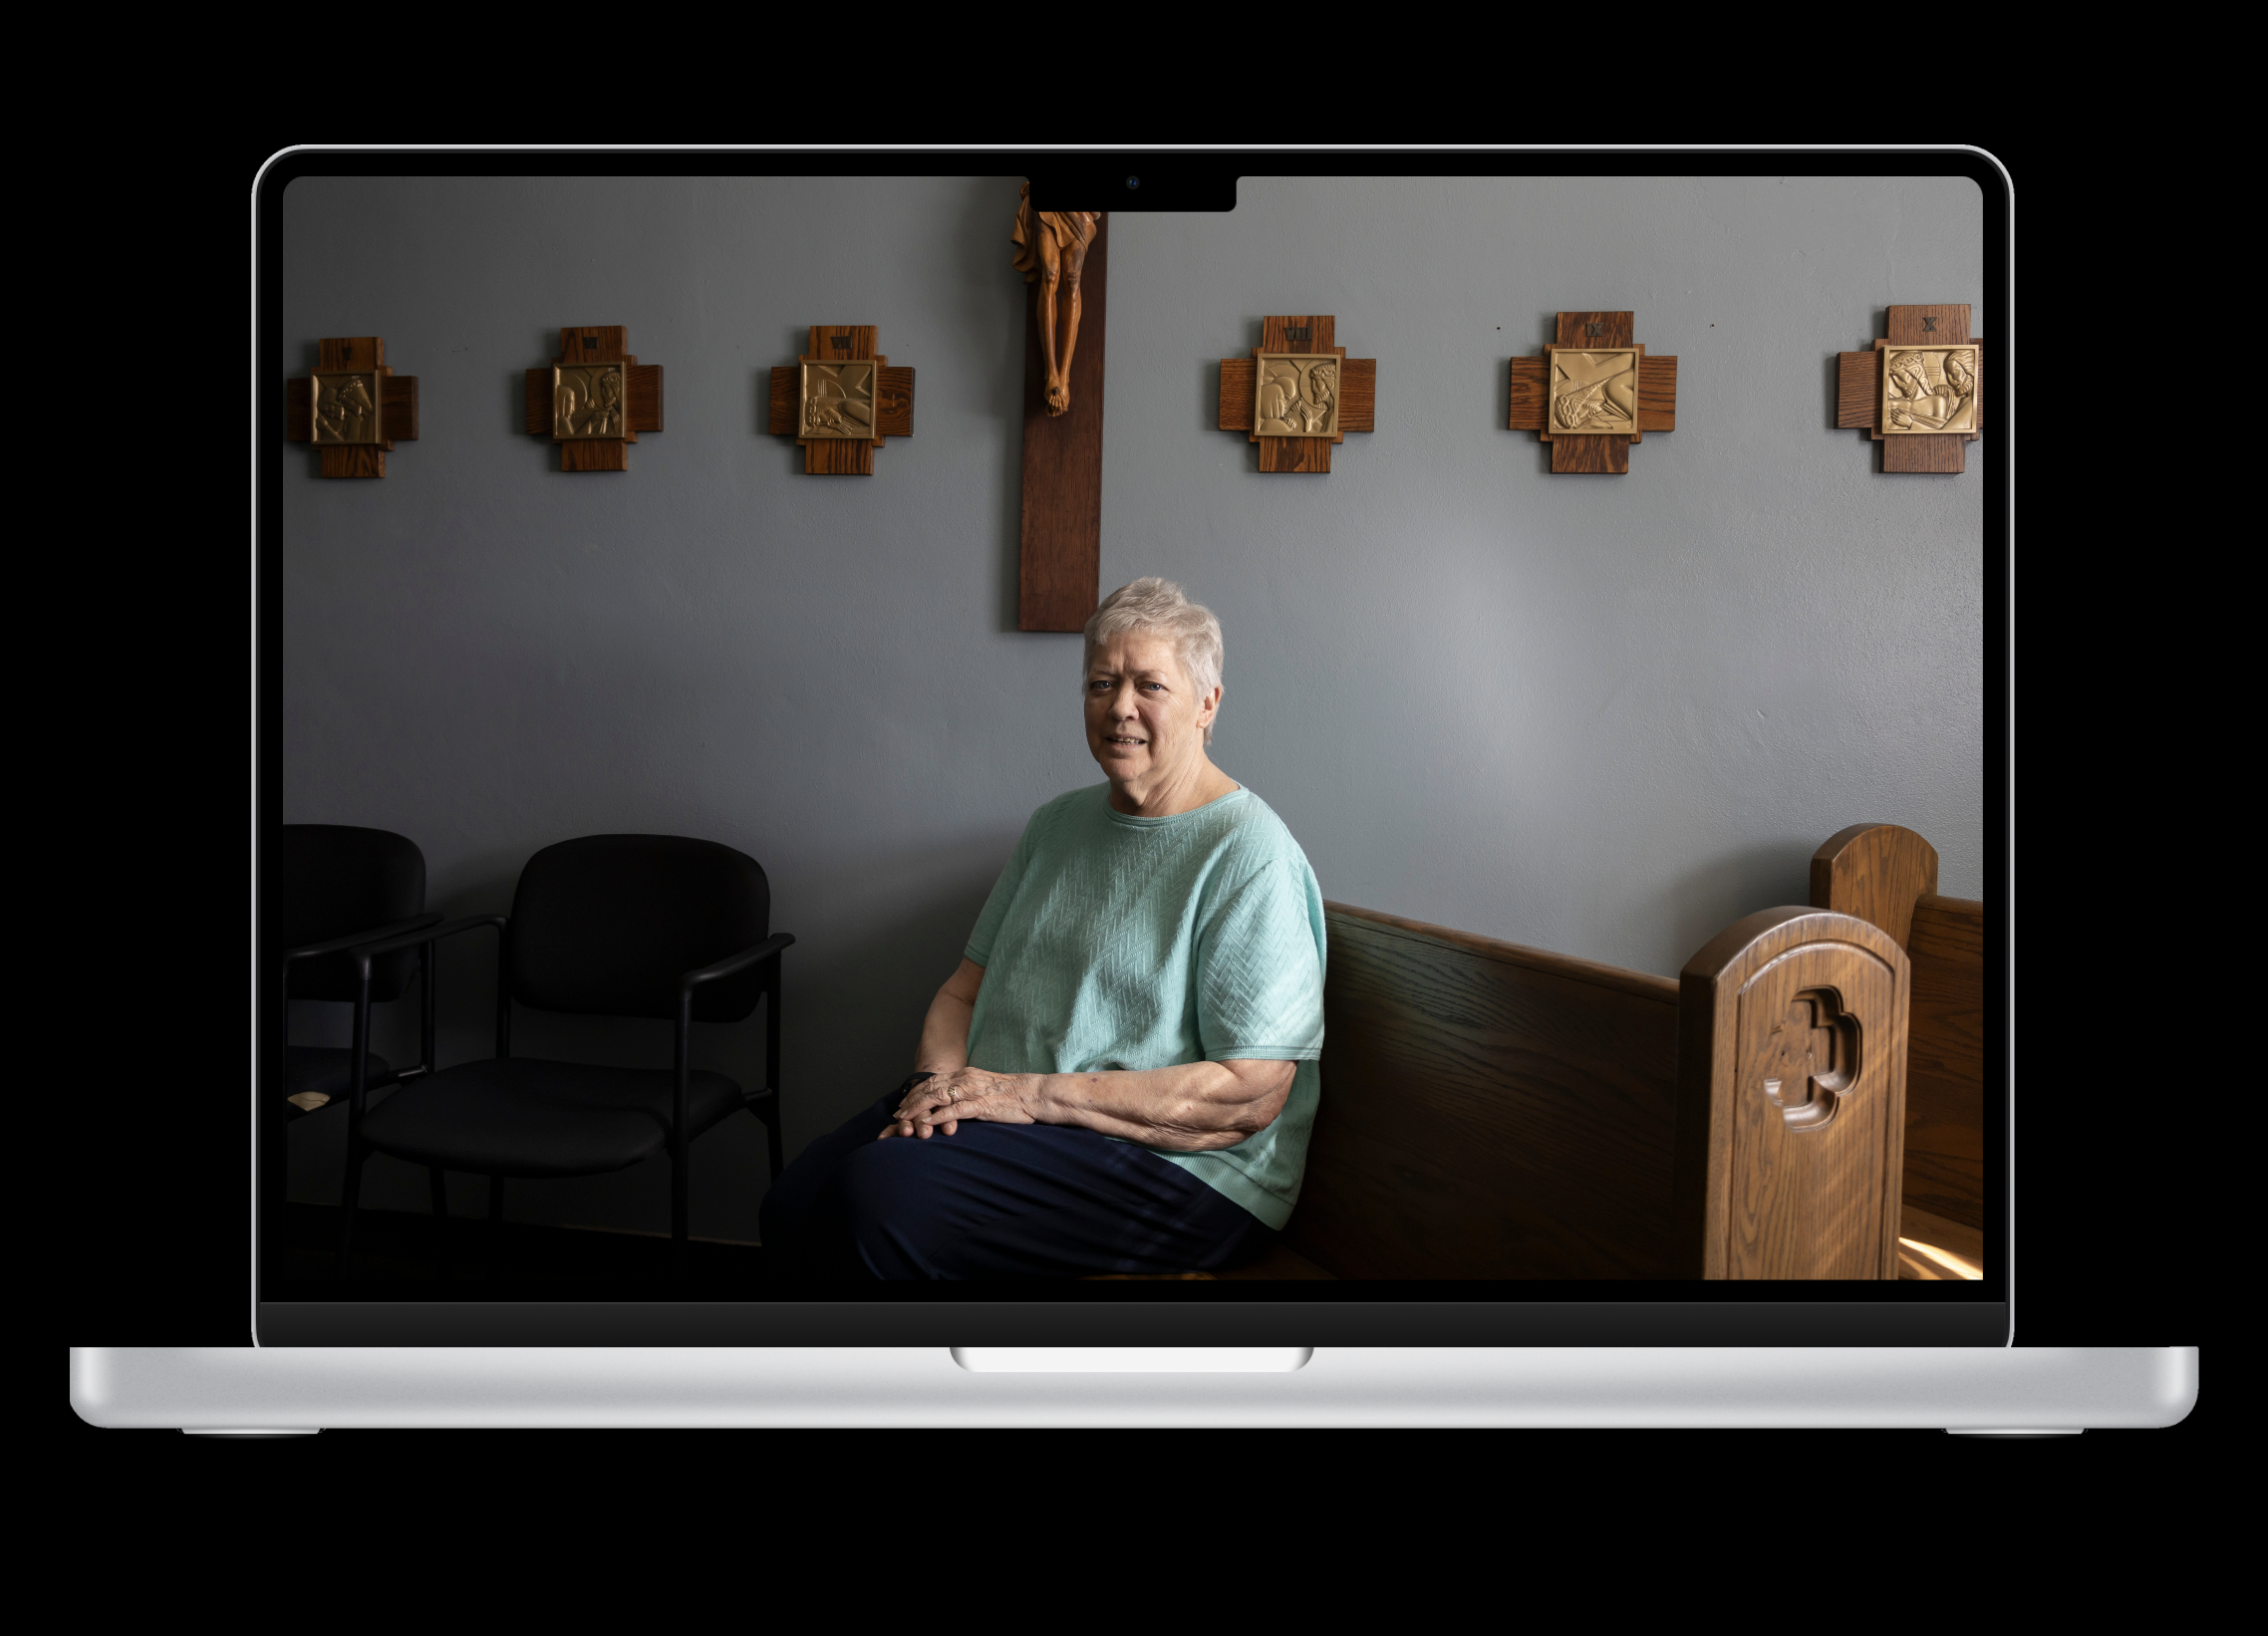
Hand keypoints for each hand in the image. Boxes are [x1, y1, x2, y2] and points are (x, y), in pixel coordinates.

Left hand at [878, 1066, 1037, 1139]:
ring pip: (937, 1097)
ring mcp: (973, 1091)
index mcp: (966, 1074)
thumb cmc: (1013, 1096)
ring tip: (904, 1119)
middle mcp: (966, 1079)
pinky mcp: (981, 1105)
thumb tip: (953, 1102)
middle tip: (896, 1114)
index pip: (934, 1081)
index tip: (904, 1104)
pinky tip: (927, 1123)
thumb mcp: (985, 1090)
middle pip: (930, 1087)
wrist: (1035, 1094)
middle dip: (911, 1101)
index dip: (916, 1093)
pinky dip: (939, 1117)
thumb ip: (968, 1093)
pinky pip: (955, 1110)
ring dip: (918, 1108)